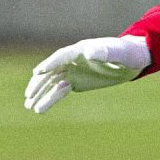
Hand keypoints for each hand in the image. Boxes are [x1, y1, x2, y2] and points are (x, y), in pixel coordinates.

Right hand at [24, 35, 150, 113]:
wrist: (131, 61)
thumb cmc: (125, 53)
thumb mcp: (118, 53)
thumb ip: (104, 52)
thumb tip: (90, 52)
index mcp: (80, 50)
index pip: (61, 56)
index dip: (50, 63)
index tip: (37, 71)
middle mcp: (72, 60)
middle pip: (51, 71)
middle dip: (39, 83)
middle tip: (28, 95)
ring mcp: (72, 72)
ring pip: (52, 83)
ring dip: (40, 94)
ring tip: (28, 106)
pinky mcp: (75, 82)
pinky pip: (59, 91)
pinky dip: (50, 98)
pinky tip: (41, 109)